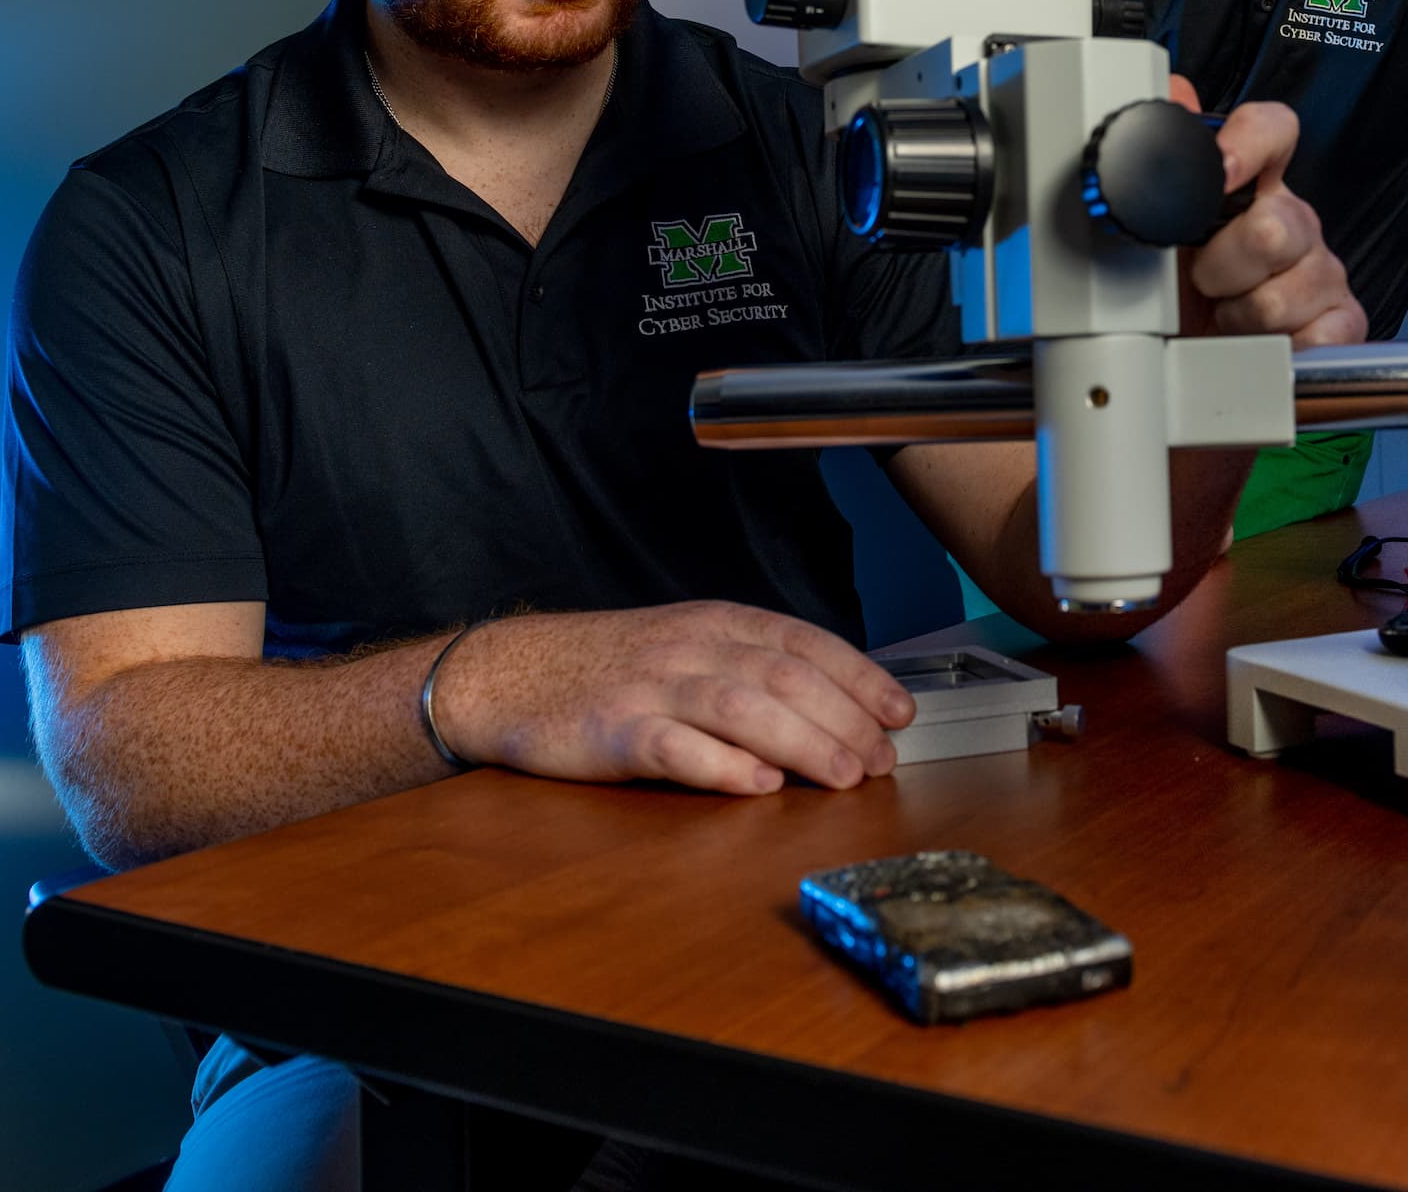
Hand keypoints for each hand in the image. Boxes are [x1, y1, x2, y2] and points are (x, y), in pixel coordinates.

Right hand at [430, 601, 914, 795]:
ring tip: (843, 776)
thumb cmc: (611, 667)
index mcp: (716, 623)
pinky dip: (719, 764)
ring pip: (741, 706)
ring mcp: (650, 688)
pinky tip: (757, 783)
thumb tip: (835, 711)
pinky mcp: (611, 731)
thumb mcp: (687, 645)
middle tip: (881, 759)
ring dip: (802, 741)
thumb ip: (751, 669)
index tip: (899, 713)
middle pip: (783, 677)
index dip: (859, 677)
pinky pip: (673, 746)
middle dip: (843, 718)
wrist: (507, 673)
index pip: (804, 643)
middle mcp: (691, 648)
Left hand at [1169, 75, 1365, 348]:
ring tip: (1224, 316)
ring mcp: (1319, 273)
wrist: (1183, 362)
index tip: (1221, 172)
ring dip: (1243, 314)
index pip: (1273, 131)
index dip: (1250, 143)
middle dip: (1224, 263)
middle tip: (1201, 279)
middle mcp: (1292, 223)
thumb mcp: (1156, 226)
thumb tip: (1173, 94)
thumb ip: (1167, 153)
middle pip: (1278, 224)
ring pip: (1291, 288)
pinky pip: (1324, 332)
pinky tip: (1257, 343)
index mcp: (1252, 186)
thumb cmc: (1176, 295)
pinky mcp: (1339, 323)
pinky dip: (1281, 346)